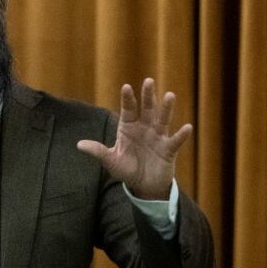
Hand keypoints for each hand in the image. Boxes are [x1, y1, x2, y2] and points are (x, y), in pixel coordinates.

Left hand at [77, 78, 191, 199]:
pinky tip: (187, 127)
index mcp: (128, 127)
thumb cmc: (126, 170)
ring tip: (169, 95)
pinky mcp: (168, 150)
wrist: (143, 186)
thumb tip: (79, 145)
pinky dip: (181, 135)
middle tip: (148, 81)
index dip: (127, 99)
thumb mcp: (111, 160)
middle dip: (147, 96)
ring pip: (163, 120)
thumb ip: (98, 151)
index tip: (126, 87)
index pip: (128, 110)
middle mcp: (144, 128)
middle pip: (147, 109)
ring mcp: (157, 137)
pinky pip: (175, 141)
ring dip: (166, 108)